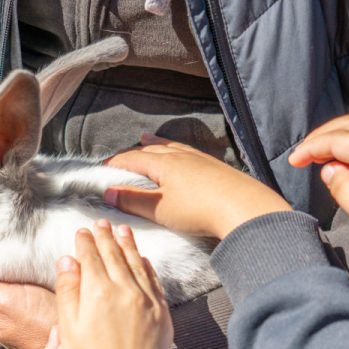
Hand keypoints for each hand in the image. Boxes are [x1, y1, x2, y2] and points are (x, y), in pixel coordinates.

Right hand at [55, 221, 170, 348]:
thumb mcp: (68, 326)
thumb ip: (68, 290)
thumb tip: (68, 260)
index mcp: (98, 291)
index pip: (90, 257)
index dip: (85, 242)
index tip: (82, 231)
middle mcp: (125, 290)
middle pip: (114, 255)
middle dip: (106, 237)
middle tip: (102, 223)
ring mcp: (147, 301)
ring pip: (137, 264)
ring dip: (129, 245)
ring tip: (123, 231)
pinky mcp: (162, 315)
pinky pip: (154, 282)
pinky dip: (148, 267)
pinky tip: (144, 259)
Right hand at [103, 134, 290, 238]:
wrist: (244, 208)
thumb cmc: (199, 210)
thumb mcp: (159, 209)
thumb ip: (133, 201)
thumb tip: (108, 192)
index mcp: (163, 164)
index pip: (133, 159)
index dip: (116, 163)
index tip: (103, 167)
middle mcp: (180, 156)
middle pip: (151, 150)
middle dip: (134, 152)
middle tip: (121, 157)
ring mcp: (200, 159)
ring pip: (172, 147)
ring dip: (156, 144)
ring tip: (147, 139)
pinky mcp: (215, 167)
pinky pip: (189, 152)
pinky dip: (177, 149)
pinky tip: (183, 153)